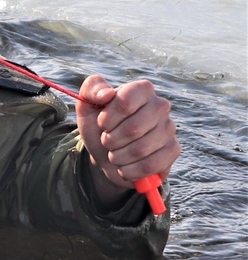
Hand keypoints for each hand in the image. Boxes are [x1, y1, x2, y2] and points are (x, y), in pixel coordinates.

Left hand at [76, 75, 178, 208]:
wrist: (107, 153)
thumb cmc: (99, 125)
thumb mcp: (87, 104)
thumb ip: (92, 88)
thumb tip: (106, 94)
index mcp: (142, 89)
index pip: (125, 102)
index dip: (108, 118)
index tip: (101, 124)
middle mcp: (160, 106)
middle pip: (133, 129)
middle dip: (111, 140)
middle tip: (106, 141)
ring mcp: (169, 128)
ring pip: (141, 150)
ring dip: (118, 157)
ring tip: (113, 154)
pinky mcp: (172, 150)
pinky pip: (151, 165)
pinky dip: (130, 171)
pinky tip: (123, 168)